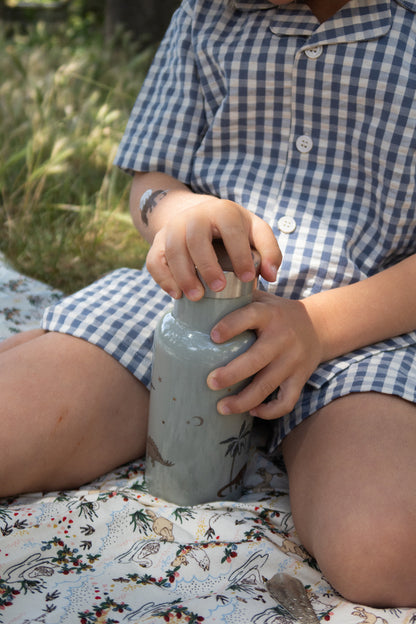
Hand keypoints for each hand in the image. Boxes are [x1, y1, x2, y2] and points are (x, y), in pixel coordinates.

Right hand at [145, 196, 280, 299]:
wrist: (199, 217)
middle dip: (207, 266)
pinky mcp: (158, 242)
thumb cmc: (234, 230)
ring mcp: (173, 228)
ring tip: (197, 297)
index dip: (240, 255)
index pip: (230, 230)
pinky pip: (155, 260)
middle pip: (196, 239)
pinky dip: (163, 279)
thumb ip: (269, 252)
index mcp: (222, 211)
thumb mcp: (256, 232)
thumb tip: (270, 276)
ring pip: (172, 250)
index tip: (248, 279)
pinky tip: (177, 295)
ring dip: (184, 276)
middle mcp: (194, 216)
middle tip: (219, 289)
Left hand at [206, 290, 323, 418]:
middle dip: (232, 374)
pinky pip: (286, 401)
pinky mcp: (300, 378)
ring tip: (221, 408)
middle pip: (256, 360)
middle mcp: (283, 338)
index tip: (213, 336)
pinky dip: (270, 411)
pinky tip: (252, 411)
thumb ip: (237, 298)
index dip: (231, 326)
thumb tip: (199, 297)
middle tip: (210, 382)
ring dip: (244, 401)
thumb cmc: (276, 313)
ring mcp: (293, 360)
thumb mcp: (262, 299)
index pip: (250, 316)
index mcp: (269, 314)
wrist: (318, 325)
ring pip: (268, 385)